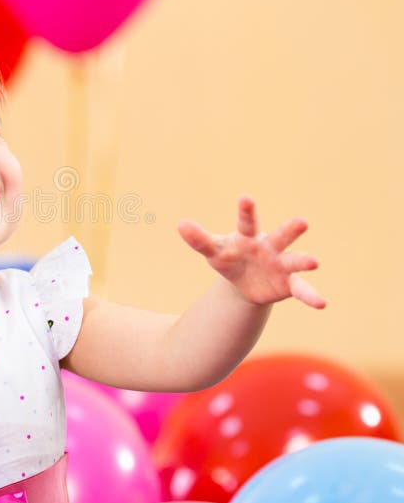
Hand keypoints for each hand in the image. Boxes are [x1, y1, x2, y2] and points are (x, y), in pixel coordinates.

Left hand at [177, 195, 326, 309]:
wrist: (245, 281)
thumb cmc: (230, 257)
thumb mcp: (214, 251)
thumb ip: (199, 240)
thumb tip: (180, 224)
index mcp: (248, 236)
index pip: (247, 222)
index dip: (246, 211)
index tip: (244, 198)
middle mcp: (269, 246)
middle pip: (281, 236)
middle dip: (290, 230)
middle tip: (302, 223)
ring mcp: (282, 264)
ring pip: (295, 260)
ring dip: (304, 261)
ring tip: (314, 262)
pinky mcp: (289, 284)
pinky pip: (301, 290)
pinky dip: (311, 296)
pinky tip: (322, 304)